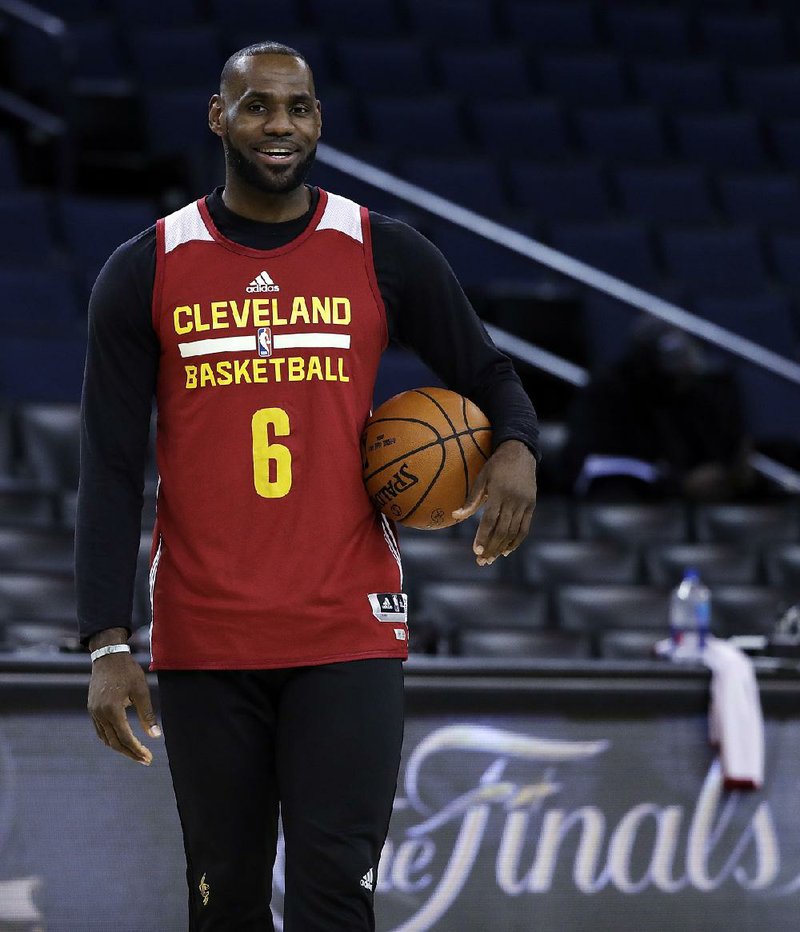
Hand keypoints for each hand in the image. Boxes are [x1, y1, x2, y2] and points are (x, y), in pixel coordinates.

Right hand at [87, 633, 160, 765]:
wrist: (108, 656)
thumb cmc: (128, 671)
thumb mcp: (141, 691)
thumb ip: (147, 715)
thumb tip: (155, 736)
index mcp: (112, 710)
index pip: (125, 737)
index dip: (137, 749)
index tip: (148, 757)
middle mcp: (100, 714)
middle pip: (114, 742)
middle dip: (130, 753)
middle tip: (145, 760)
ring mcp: (94, 712)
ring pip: (106, 739)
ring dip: (120, 748)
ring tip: (136, 754)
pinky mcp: (92, 709)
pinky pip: (100, 731)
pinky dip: (111, 739)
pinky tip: (122, 741)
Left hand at [452, 439, 536, 564]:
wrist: (520, 451)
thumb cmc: (496, 465)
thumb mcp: (481, 478)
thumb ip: (471, 499)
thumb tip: (455, 516)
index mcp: (499, 493)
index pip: (490, 521)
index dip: (483, 537)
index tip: (476, 551)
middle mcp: (513, 500)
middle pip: (502, 530)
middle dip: (491, 548)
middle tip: (481, 561)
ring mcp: (524, 503)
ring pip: (513, 532)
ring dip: (502, 548)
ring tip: (491, 559)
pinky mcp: (531, 505)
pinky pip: (524, 528)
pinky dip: (516, 541)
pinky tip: (507, 550)